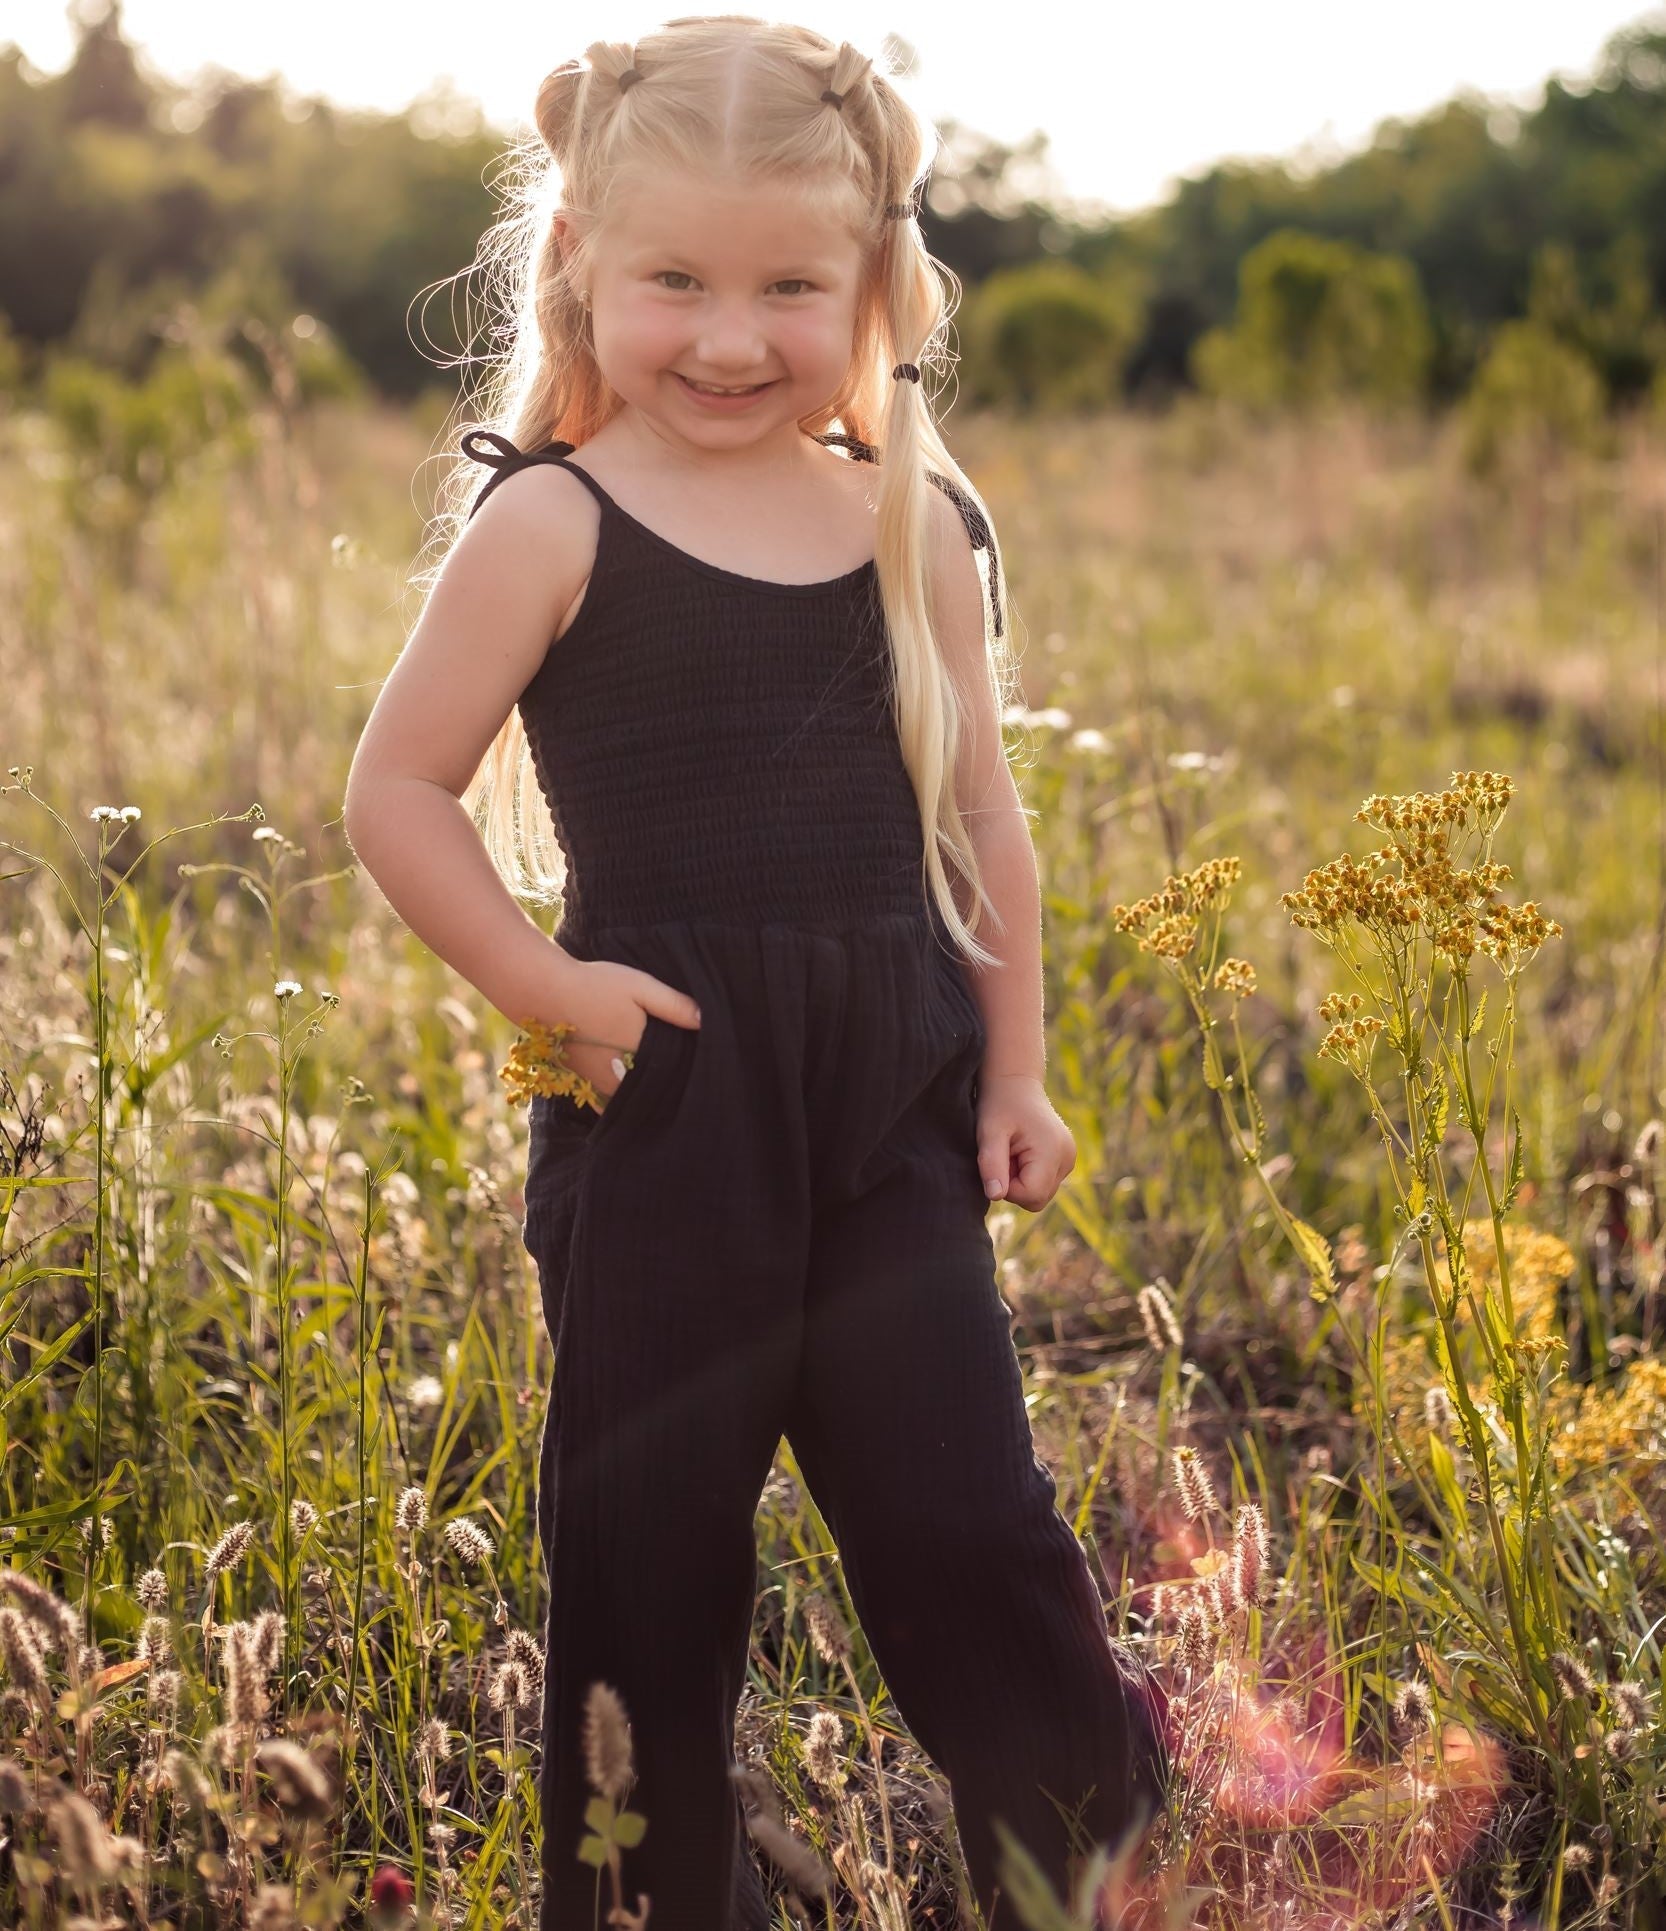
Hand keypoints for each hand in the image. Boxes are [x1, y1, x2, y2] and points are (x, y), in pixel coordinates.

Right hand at [549, 958, 701, 1101]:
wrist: (542, 991)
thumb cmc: (594, 985)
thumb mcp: (639, 986)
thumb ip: (674, 1005)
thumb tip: (706, 1021)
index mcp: (640, 1053)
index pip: (675, 1075)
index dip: (690, 1073)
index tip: (704, 1069)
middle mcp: (620, 1077)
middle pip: (654, 1092)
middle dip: (670, 1089)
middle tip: (687, 1082)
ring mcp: (598, 1084)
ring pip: (631, 1101)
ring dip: (646, 1097)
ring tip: (662, 1087)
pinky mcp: (582, 1084)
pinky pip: (607, 1104)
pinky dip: (619, 1103)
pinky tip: (627, 1093)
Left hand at [975, 1073, 1075, 1210]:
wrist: (1015, 1082)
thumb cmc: (1000, 1104)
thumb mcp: (989, 1132)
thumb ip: (991, 1164)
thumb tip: (995, 1196)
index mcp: (1053, 1151)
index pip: (1031, 1195)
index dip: (1007, 1188)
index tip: (998, 1162)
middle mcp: (1067, 1158)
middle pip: (1037, 1199)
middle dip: (1014, 1185)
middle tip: (1003, 1156)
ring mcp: (1069, 1159)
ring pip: (1041, 1193)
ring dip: (1021, 1180)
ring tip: (1012, 1151)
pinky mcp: (1065, 1159)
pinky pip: (1044, 1183)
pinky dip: (1029, 1174)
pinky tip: (1020, 1152)